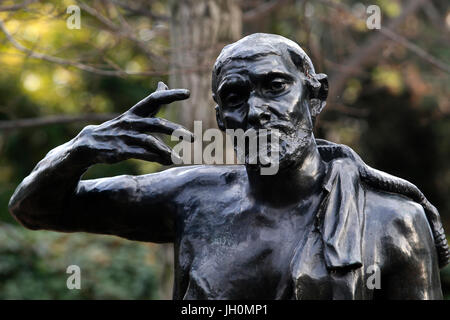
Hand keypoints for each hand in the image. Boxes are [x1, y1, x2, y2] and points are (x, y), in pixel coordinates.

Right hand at [73, 82, 192, 165]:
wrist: (90, 144)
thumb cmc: (119, 127)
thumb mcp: (134, 113)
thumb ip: (151, 102)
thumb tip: (164, 83)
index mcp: (136, 112)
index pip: (154, 99)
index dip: (170, 95)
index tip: (188, 93)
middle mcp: (131, 122)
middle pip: (156, 123)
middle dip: (175, 130)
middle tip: (193, 137)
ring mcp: (125, 137)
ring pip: (149, 141)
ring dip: (165, 150)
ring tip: (178, 158)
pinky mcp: (120, 151)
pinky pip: (141, 154)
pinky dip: (155, 158)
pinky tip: (167, 161)